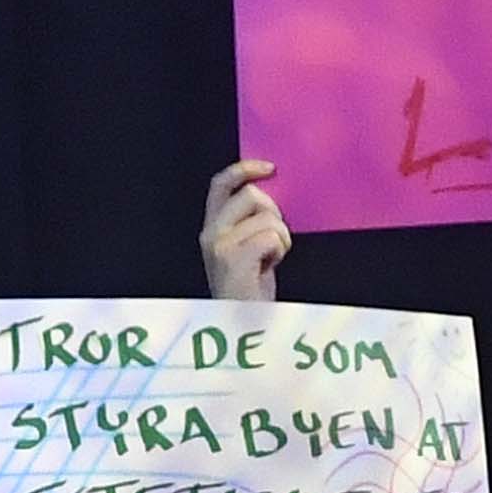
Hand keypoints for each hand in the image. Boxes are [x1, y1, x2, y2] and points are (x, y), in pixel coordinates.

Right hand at [201, 158, 289, 305]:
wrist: (243, 324)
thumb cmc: (250, 288)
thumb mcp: (247, 247)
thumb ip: (250, 220)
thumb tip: (270, 192)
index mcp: (212, 228)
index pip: (221, 183)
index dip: (245, 169)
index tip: (270, 168)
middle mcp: (210, 233)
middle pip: (252, 195)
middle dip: (275, 214)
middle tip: (273, 242)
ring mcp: (220, 245)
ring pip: (268, 217)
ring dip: (281, 237)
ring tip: (271, 259)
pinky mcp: (233, 258)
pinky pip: (272, 235)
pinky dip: (281, 249)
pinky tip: (271, 266)